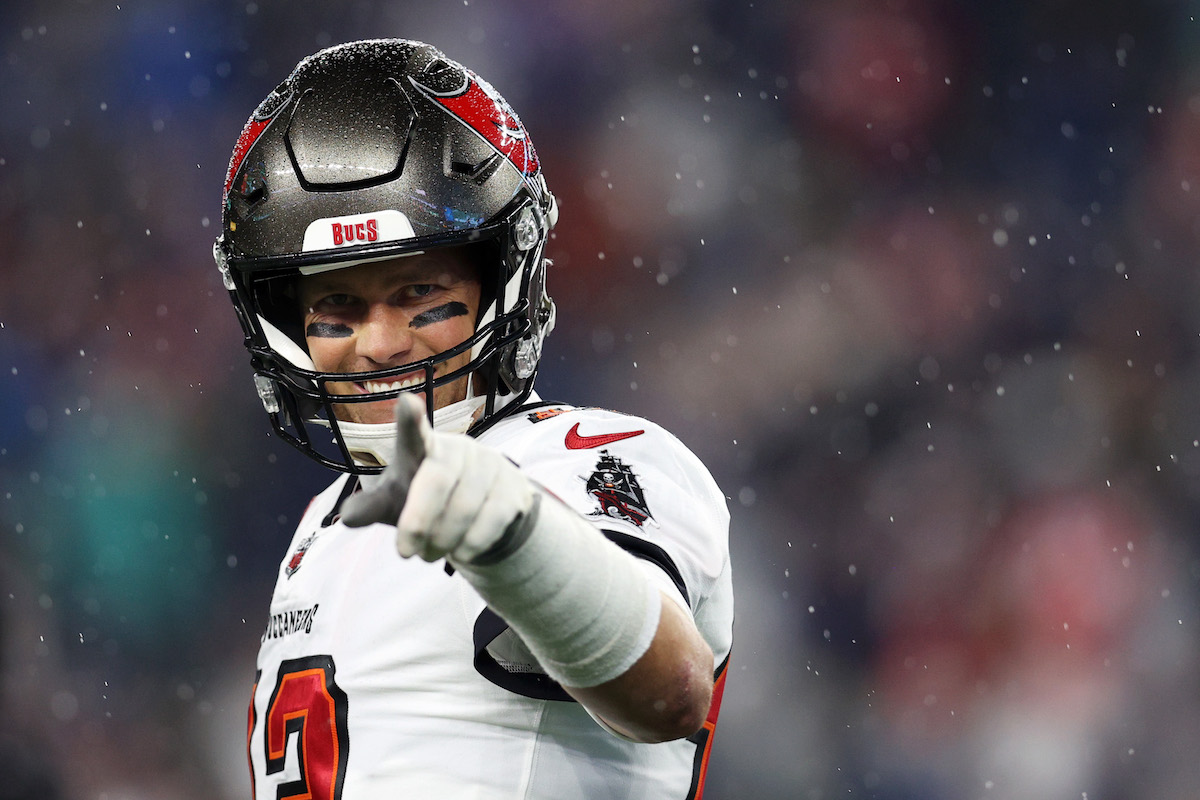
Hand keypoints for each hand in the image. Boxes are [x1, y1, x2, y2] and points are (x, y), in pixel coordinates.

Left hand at [340, 394, 535, 562]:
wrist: (479, 510)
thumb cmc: (425, 498)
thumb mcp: (395, 502)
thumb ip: (372, 507)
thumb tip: (347, 518)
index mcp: (422, 447)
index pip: (414, 431)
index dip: (411, 418)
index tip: (407, 402)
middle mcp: (458, 449)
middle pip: (436, 481)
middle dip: (418, 521)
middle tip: (405, 553)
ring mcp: (490, 465)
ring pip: (464, 508)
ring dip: (443, 541)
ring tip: (429, 554)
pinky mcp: (513, 487)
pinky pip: (491, 520)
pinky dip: (471, 545)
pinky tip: (461, 552)